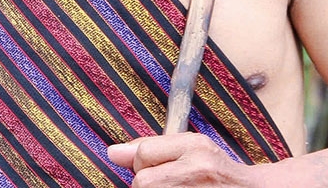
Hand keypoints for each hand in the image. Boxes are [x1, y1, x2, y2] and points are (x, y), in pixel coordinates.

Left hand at [107, 133, 256, 186]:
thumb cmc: (216, 168)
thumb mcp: (191, 146)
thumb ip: (152, 145)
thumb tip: (111, 152)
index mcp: (195, 149)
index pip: (144, 154)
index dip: (146, 161)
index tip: (162, 165)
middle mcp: (195, 171)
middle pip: (142, 181)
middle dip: (149, 181)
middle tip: (172, 181)